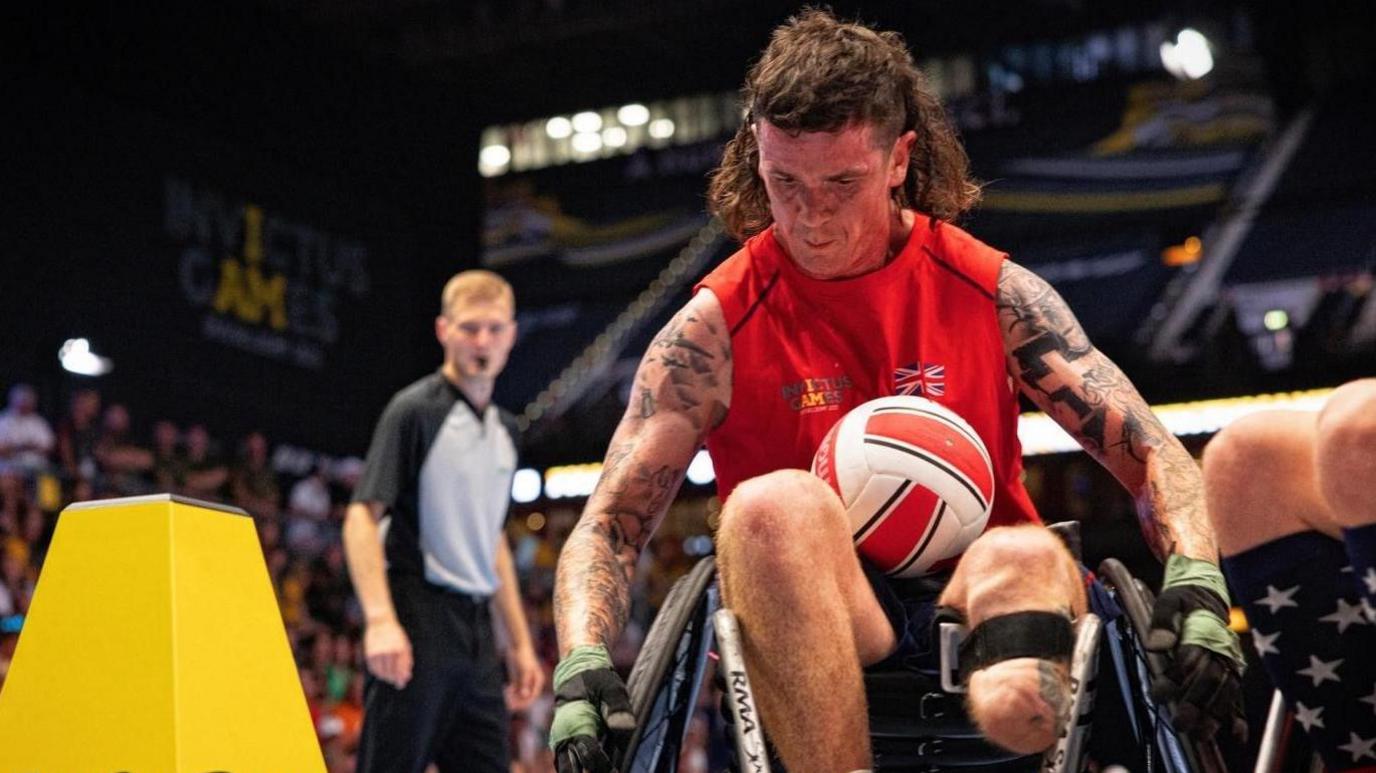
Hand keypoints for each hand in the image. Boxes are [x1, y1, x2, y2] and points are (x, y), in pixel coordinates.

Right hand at [363, 617, 412, 688]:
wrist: (381, 622)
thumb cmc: (396, 636)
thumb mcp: (405, 645)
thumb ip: (407, 662)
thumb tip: (406, 678)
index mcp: (400, 649)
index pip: (400, 670)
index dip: (400, 678)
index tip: (401, 684)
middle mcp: (388, 651)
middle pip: (391, 673)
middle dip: (393, 679)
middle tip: (395, 682)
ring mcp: (378, 653)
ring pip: (381, 673)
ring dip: (386, 677)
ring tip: (389, 677)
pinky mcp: (369, 653)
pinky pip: (373, 669)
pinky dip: (377, 673)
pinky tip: (381, 672)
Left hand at [505, 644, 544, 710]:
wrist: (519, 645)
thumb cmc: (524, 656)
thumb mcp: (525, 669)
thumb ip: (525, 682)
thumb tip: (525, 696)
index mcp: (538, 680)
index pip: (533, 696)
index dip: (525, 703)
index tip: (516, 707)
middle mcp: (534, 682)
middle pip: (527, 696)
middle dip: (518, 702)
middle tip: (509, 706)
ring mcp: (527, 680)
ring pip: (521, 693)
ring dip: (515, 697)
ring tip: (506, 698)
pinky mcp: (520, 678)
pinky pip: (517, 688)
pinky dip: (512, 691)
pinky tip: (507, 689)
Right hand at [550, 645, 634, 772]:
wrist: (576, 668)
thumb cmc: (596, 677)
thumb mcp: (611, 686)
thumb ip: (617, 706)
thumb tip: (625, 728)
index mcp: (576, 724)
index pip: (589, 755)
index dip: (603, 765)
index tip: (617, 770)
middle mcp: (564, 735)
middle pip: (572, 769)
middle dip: (591, 772)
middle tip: (612, 771)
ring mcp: (562, 740)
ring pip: (567, 768)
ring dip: (584, 771)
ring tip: (604, 770)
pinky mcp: (564, 740)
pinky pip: (568, 761)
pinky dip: (580, 767)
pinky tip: (598, 768)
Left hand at [1146, 554, 1246, 742]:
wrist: (1206, 591)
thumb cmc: (1184, 597)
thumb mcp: (1169, 600)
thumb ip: (1163, 621)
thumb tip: (1156, 646)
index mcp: (1204, 631)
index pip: (1189, 659)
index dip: (1175, 678)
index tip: (1159, 693)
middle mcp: (1221, 649)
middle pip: (1209, 680)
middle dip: (1195, 703)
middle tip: (1180, 722)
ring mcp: (1230, 661)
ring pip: (1225, 692)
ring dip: (1215, 715)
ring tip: (1202, 734)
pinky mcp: (1233, 671)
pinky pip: (1238, 694)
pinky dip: (1238, 714)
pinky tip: (1237, 734)